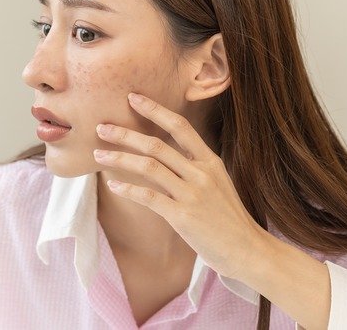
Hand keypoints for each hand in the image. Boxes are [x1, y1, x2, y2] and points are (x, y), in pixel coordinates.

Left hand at [93, 92, 266, 279]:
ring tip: (98, 154)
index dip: (155, 109)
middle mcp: (201, 173)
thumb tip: (166, 156)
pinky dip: (127, 189)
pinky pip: (148, 197)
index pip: (180, 126)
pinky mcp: (183, 216)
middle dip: (125, 134)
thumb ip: (195, 168)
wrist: (248, 250)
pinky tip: (113, 185)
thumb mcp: (218, 184)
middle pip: (157, 144)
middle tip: (101, 127)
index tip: (133, 97)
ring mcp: (192, 194)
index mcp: (211, 161)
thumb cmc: (229, 219)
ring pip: (149, 167)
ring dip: (119, 158)